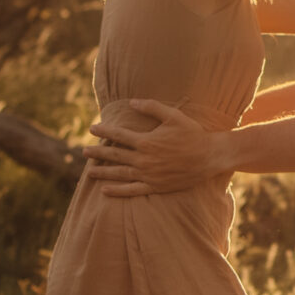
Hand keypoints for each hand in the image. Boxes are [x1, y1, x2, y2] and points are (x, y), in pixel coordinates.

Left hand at [82, 99, 228, 196]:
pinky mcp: (155, 186)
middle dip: (98, 153)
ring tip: (89, 171)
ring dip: (102, 172)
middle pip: (114, 155)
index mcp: (146, 141)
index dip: (104, 131)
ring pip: (119, 174)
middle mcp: (144, 159)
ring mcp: (148, 175)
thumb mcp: (173, 116)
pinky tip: (105, 191)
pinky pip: (132, 190)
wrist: (209, 157)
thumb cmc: (192, 134)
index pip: (118, 135)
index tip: (92, 128)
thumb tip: (131, 102)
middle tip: (84, 151)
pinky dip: (117, 191)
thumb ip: (151, 107)